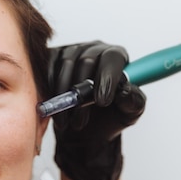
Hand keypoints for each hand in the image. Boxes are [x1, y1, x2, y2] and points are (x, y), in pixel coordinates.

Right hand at [48, 41, 145, 179]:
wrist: (84, 129)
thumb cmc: (109, 117)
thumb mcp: (129, 113)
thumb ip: (134, 101)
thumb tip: (126, 90)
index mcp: (116, 57)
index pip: (112, 59)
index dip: (106, 78)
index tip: (102, 102)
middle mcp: (94, 49)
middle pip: (86, 60)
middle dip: (83, 94)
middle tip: (81, 121)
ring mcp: (71, 51)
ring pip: (65, 66)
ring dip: (64, 97)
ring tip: (67, 122)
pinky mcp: (51, 58)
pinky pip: (47, 70)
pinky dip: (49, 91)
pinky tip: (54, 108)